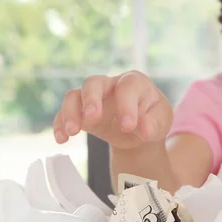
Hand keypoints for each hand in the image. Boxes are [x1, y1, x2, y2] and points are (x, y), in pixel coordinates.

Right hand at [53, 71, 172, 150]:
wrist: (139, 130)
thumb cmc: (152, 119)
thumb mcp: (161, 121)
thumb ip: (154, 124)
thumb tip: (145, 129)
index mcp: (133, 83)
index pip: (127, 87)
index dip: (126, 105)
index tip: (127, 126)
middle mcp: (109, 85)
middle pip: (93, 83)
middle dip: (91, 99)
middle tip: (92, 118)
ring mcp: (92, 98)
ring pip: (74, 95)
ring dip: (70, 112)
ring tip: (73, 132)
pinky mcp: (81, 112)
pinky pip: (64, 114)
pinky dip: (60, 124)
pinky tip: (61, 139)